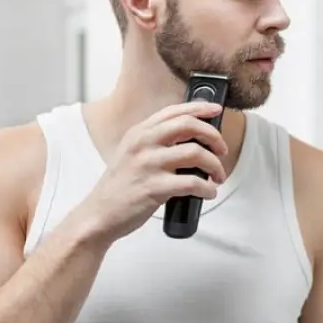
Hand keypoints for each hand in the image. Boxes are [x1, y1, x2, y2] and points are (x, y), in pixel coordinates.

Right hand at [77, 102, 228, 245]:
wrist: (100, 214)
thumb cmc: (121, 186)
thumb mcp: (132, 153)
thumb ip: (155, 141)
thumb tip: (192, 137)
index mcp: (139, 133)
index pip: (174, 111)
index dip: (200, 108)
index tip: (217, 110)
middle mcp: (143, 144)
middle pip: (188, 125)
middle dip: (213, 136)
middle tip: (222, 150)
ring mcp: (148, 165)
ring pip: (195, 153)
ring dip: (215, 165)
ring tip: (218, 177)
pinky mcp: (153, 188)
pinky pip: (192, 183)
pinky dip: (207, 188)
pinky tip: (209, 193)